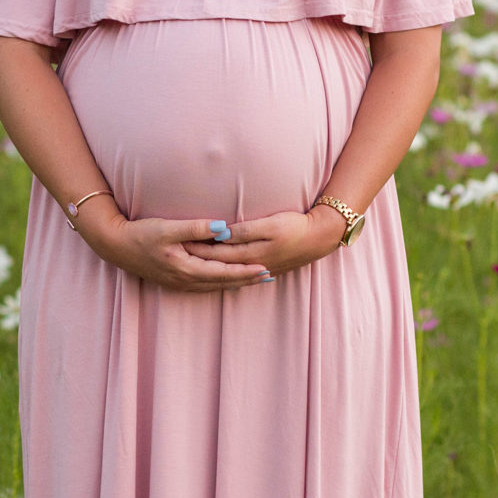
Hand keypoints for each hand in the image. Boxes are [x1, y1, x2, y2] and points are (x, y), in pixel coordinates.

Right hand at [80, 210, 271, 292]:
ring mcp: (180, 283)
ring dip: (236, 283)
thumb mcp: (168, 228)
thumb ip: (196, 228)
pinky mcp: (175, 281)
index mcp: (186, 269)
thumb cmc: (141, 234)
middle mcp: (185, 281)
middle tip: (270, 276)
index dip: (245, 272)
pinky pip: (205, 285)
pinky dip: (221, 283)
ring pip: (215, 286)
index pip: (223, 273)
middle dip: (247, 280)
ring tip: (255, 280)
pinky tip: (229, 280)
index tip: (265, 269)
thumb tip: (223, 228)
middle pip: (223, 283)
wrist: (116, 246)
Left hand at [180, 205, 347, 276]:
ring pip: (227, 270)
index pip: (216, 254)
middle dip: (198, 259)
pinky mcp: (265, 266)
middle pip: (218, 264)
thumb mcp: (271, 224)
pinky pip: (238, 272)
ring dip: (209, 267)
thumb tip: (221, 234)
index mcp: (251, 254)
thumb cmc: (296, 226)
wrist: (320, 238)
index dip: (197, 249)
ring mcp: (259, 268)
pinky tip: (216, 272)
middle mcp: (252, 265)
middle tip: (177, 253)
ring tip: (191, 262)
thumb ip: (244, 230)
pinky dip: (224, 272)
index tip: (179, 243)